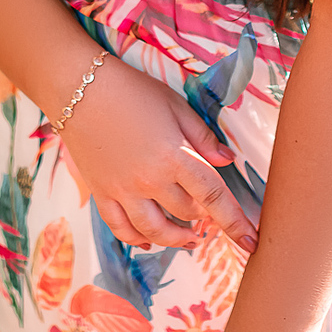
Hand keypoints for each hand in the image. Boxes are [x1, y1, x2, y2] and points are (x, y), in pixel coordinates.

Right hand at [61, 55, 257, 252]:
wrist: (79, 89)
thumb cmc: (132, 91)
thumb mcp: (175, 106)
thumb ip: (203, 137)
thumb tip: (227, 162)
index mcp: (174, 157)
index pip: (214, 197)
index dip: (236, 223)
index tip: (252, 243)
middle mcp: (150, 181)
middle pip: (188, 214)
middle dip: (204, 216)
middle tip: (210, 213)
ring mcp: (123, 191)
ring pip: (156, 231)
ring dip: (177, 238)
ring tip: (190, 238)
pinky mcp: (101, 194)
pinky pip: (122, 230)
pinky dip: (138, 240)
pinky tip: (150, 242)